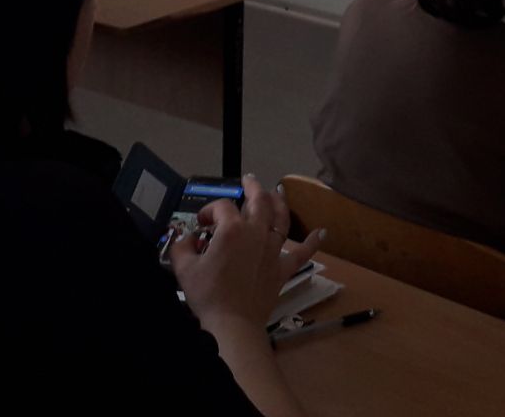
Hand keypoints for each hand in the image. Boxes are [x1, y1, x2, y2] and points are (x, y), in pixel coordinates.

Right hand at [171, 175, 322, 328]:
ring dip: (280, 202)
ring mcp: (273, 250)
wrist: (233, 324)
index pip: (221, 207)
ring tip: (278, 191)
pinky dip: (313, 242)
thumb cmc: (208, 295)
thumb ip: (181, 247)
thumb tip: (185, 239)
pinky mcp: (283, 268)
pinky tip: (323, 232)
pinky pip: (302, 253)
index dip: (208, 210)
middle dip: (253, 187)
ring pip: (281, 218)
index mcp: (232, 230)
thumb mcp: (184, 269)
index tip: (201, 223)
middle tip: (249, 179)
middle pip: (259, 201)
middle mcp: (256, 233)